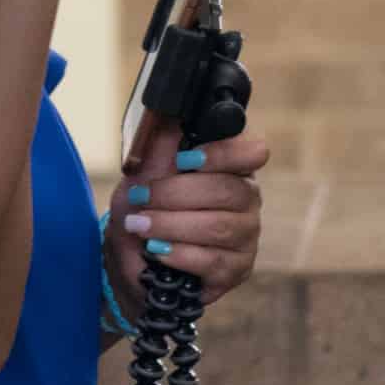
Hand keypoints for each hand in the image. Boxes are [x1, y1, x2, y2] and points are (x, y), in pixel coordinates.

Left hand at [108, 127, 266, 309]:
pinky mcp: (235, 269)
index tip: (185, 160)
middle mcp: (247, 199)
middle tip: (140, 199)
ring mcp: (245, 236)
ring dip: (171, 224)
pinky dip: (179, 253)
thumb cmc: (144, 210)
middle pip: (227, 191)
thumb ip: (159, 147)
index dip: (223, 154)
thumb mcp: (142, 174)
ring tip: (140, 226)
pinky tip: (156, 250)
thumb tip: (168, 115)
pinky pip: (213, 260)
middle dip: (175, 194)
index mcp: (231, 167)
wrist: (131, 260)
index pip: (253, 152)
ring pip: (218, 226)